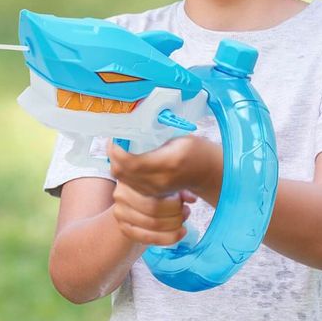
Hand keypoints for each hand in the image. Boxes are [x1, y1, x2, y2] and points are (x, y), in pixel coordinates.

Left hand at [106, 135, 221, 200]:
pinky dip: (124, 171)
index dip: (116, 150)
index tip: (115, 137)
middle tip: (115, 140)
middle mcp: (159, 180)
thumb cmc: (197, 150)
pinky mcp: (152, 194)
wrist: (209, 173)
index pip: (130, 162)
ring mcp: (155, 190)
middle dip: (113, 156)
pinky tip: (128, 159)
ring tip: (120, 148)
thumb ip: (155, 135)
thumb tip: (131, 126)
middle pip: (122, 173)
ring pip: (123, 180)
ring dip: (117, 163)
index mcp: (167, 163)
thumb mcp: (179, 137)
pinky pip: (129, 184)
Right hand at [111, 181, 196, 246]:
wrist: (135, 204)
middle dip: (175, 213)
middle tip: (186, 212)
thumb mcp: (167, 184)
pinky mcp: (125, 229)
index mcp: (132, 177)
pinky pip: (148, 238)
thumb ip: (179, 188)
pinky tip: (180, 233)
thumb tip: (192, 198)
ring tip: (183, 222)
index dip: (173, 199)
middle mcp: (121, 195)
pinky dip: (168, 238)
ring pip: (153, 224)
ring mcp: (121, 213)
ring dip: (174, 226)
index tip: (183, 202)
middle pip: (154, 208)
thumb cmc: (155, 191)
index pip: (155, 191)